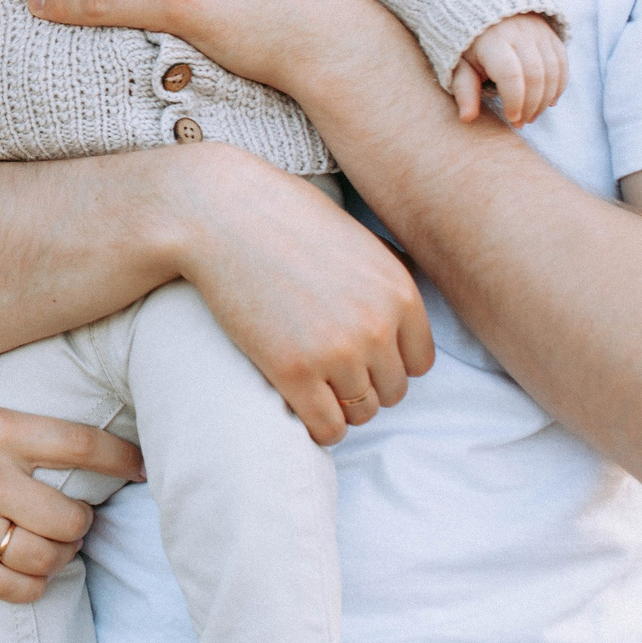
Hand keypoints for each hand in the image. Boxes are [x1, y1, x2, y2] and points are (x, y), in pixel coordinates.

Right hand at [0, 377, 143, 603]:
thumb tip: (24, 384)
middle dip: (83, 521)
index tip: (141, 464)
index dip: (122, 458)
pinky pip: (10, 587)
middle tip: (78, 515)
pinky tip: (32, 574)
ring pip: (45, 557)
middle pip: (71, 517)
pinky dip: (32, 586)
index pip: (80, 444)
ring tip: (55, 545)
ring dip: (60, 555)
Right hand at [171, 146, 433, 444]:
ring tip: (314, 386)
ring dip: (341, 408)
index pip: (420, 362)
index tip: (360, 356)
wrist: (221, 214)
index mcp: (400, 291)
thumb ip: (388, 278)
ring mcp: (337, 351)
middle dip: (364, 385)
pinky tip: (300, 406)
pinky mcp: (293, 371)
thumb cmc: (284, 219)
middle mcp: (377, 325)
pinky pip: (328, 428)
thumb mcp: (356, 240)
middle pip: (392, 391)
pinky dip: (319, 427)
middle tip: (329, 370)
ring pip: (362, 414)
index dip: (389, 363)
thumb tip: (402, 322)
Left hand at [453, 15, 567, 126]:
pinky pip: (562, 64)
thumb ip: (465, 91)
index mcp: (494, 40)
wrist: (487, 8)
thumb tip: (466, 119)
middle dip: (531, 105)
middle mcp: (520, 33)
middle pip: (536, 75)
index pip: (511, 74)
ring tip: (532, 115)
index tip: (511, 119)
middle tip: (521, 122)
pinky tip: (548, 102)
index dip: (515, 101)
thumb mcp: (460, 65)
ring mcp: (539, 32)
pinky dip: (558, 87)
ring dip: (545, 99)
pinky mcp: (552, 35)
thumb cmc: (469, 44)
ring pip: (553, 71)